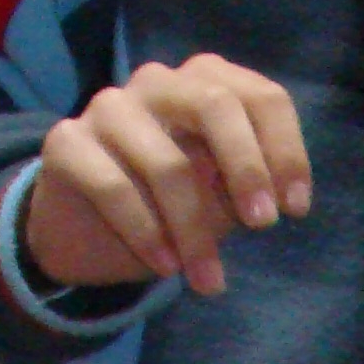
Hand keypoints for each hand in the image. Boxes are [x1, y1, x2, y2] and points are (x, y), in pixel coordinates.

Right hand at [26, 56, 311, 299]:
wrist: (83, 234)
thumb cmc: (165, 209)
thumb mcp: (217, 200)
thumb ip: (242, 188)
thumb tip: (271, 196)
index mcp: (205, 84)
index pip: (260, 96)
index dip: (285, 151)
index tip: (295, 208)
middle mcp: (159, 83)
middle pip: (215, 105)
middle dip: (246, 169)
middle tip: (263, 225)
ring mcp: (110, 108)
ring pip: (167, 164)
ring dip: (194, 232)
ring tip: (208, 280)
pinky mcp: (67, 142)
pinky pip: (115, 188)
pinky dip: (146, 234)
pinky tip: (166, 267)